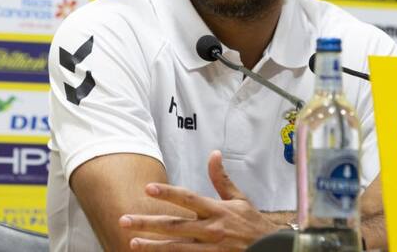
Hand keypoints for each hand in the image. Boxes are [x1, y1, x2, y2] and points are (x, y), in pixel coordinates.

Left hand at [119, 150, 279, 250]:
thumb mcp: (240, 198)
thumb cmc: (253, 223)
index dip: (168, 193)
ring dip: (152, 246)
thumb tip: (214, 154)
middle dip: (148, 223)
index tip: (148, 188)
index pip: (188, 198)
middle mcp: (210, 229)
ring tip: (132, 242)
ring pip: (175, 247)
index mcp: (216, 210)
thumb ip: (221, 179)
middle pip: (174, 226)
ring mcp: (210, 249)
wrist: (271, 249)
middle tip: (125, 220)